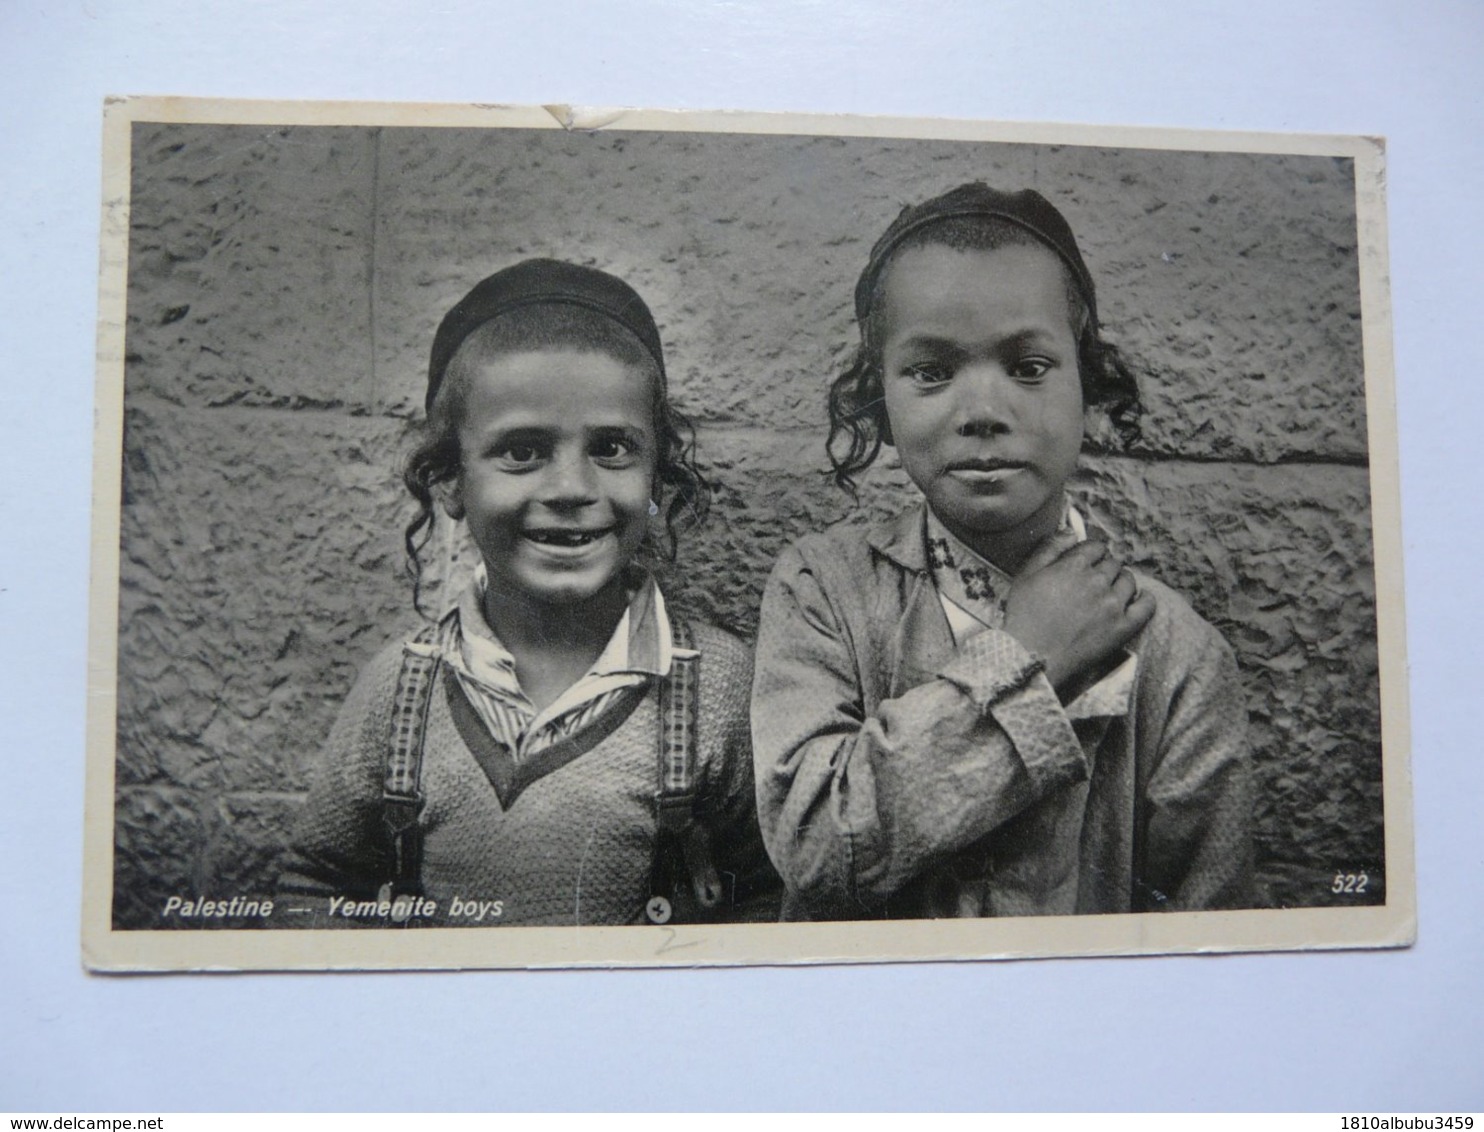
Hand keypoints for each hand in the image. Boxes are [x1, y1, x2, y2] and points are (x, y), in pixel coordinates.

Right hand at [1002, 539, 1154, 698]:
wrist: (1031, 659)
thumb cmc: (1024, 617)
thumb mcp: (1026, 575)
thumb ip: (1049, 548)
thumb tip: (1072, 531)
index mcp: (1074, 565)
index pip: (1096, 547)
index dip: (1089, 554)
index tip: (1083, 565)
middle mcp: (1098, 581)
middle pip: (1113, 563)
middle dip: (1103, 569)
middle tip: (1091, 584)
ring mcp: (1114, 605)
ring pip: (1129, 580)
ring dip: (1120, 583)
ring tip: (1107, 595)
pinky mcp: (1124, 627)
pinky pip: (1147, 605)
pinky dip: (1144, 600)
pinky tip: (1134, 602)